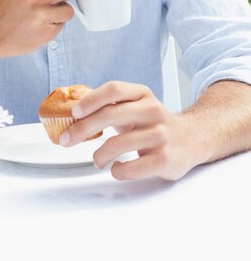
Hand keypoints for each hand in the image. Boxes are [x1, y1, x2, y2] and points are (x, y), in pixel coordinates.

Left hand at [59, 81, 197, 180]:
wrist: (192, 139)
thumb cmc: (154, 123)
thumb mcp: (136, 106)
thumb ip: (110, 106)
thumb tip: (74, 112)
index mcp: (143, 94)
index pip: (114, 89)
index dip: (91, 100)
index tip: (74, 113)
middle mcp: (153, 110)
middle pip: (111, 115)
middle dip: (83, 129)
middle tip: (68, 139)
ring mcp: (161, 135)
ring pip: (118, 144)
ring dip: (99, 155)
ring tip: (97, 160)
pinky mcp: (165, 159)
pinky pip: (132, 167)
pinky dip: (117, 170)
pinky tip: (116, 168)